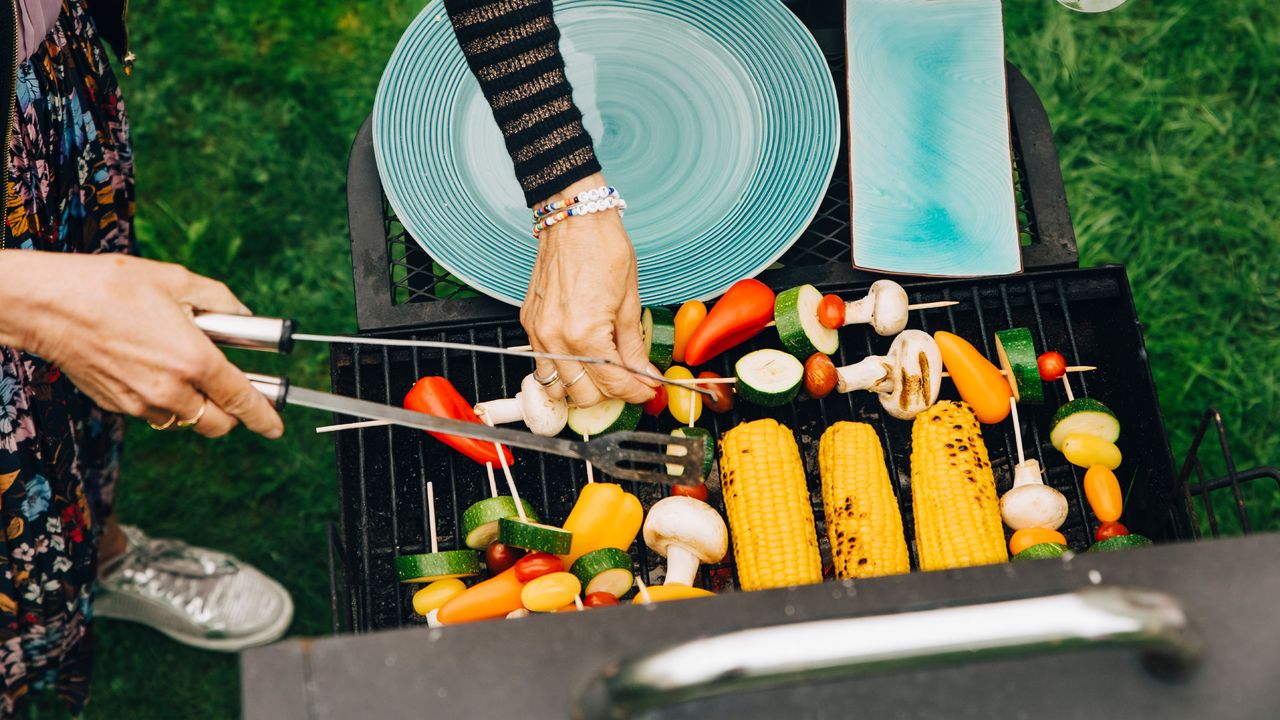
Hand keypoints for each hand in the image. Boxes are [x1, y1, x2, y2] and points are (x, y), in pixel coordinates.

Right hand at [0, 251, 283, 438]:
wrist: (48, 305)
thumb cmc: (110, 287)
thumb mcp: (177, 280)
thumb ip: (220, 301)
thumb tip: (243, 315)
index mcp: (194, 360)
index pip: (243, 401)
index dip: (265, 417)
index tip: (277, 427)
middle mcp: (170, 390)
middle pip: (219, 424)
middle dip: (232, 412)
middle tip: (230, 386)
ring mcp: (141, 402)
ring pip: (185, 421)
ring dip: (196, 405)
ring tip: (184, 368)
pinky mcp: (118, 406)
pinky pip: (155, 413)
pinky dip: (165, 400)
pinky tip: (153, 367)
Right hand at [521, 175, 656, 407]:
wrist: (574, 219)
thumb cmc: (603, 249)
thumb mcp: (630, 302)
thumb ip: (634, 347)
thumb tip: (645, 375)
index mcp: (586, 335)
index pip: (614, 384)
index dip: (636, 391)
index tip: (646, 390)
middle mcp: (556, 339)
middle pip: (584, 395)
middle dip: (610, 393)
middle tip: (627, 380)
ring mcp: (538, 333)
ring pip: (557, 387)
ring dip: (580, 388)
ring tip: (601, 374)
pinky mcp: (529, 324)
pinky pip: (542, 363)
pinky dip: (561, 369)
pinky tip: (579, 359)